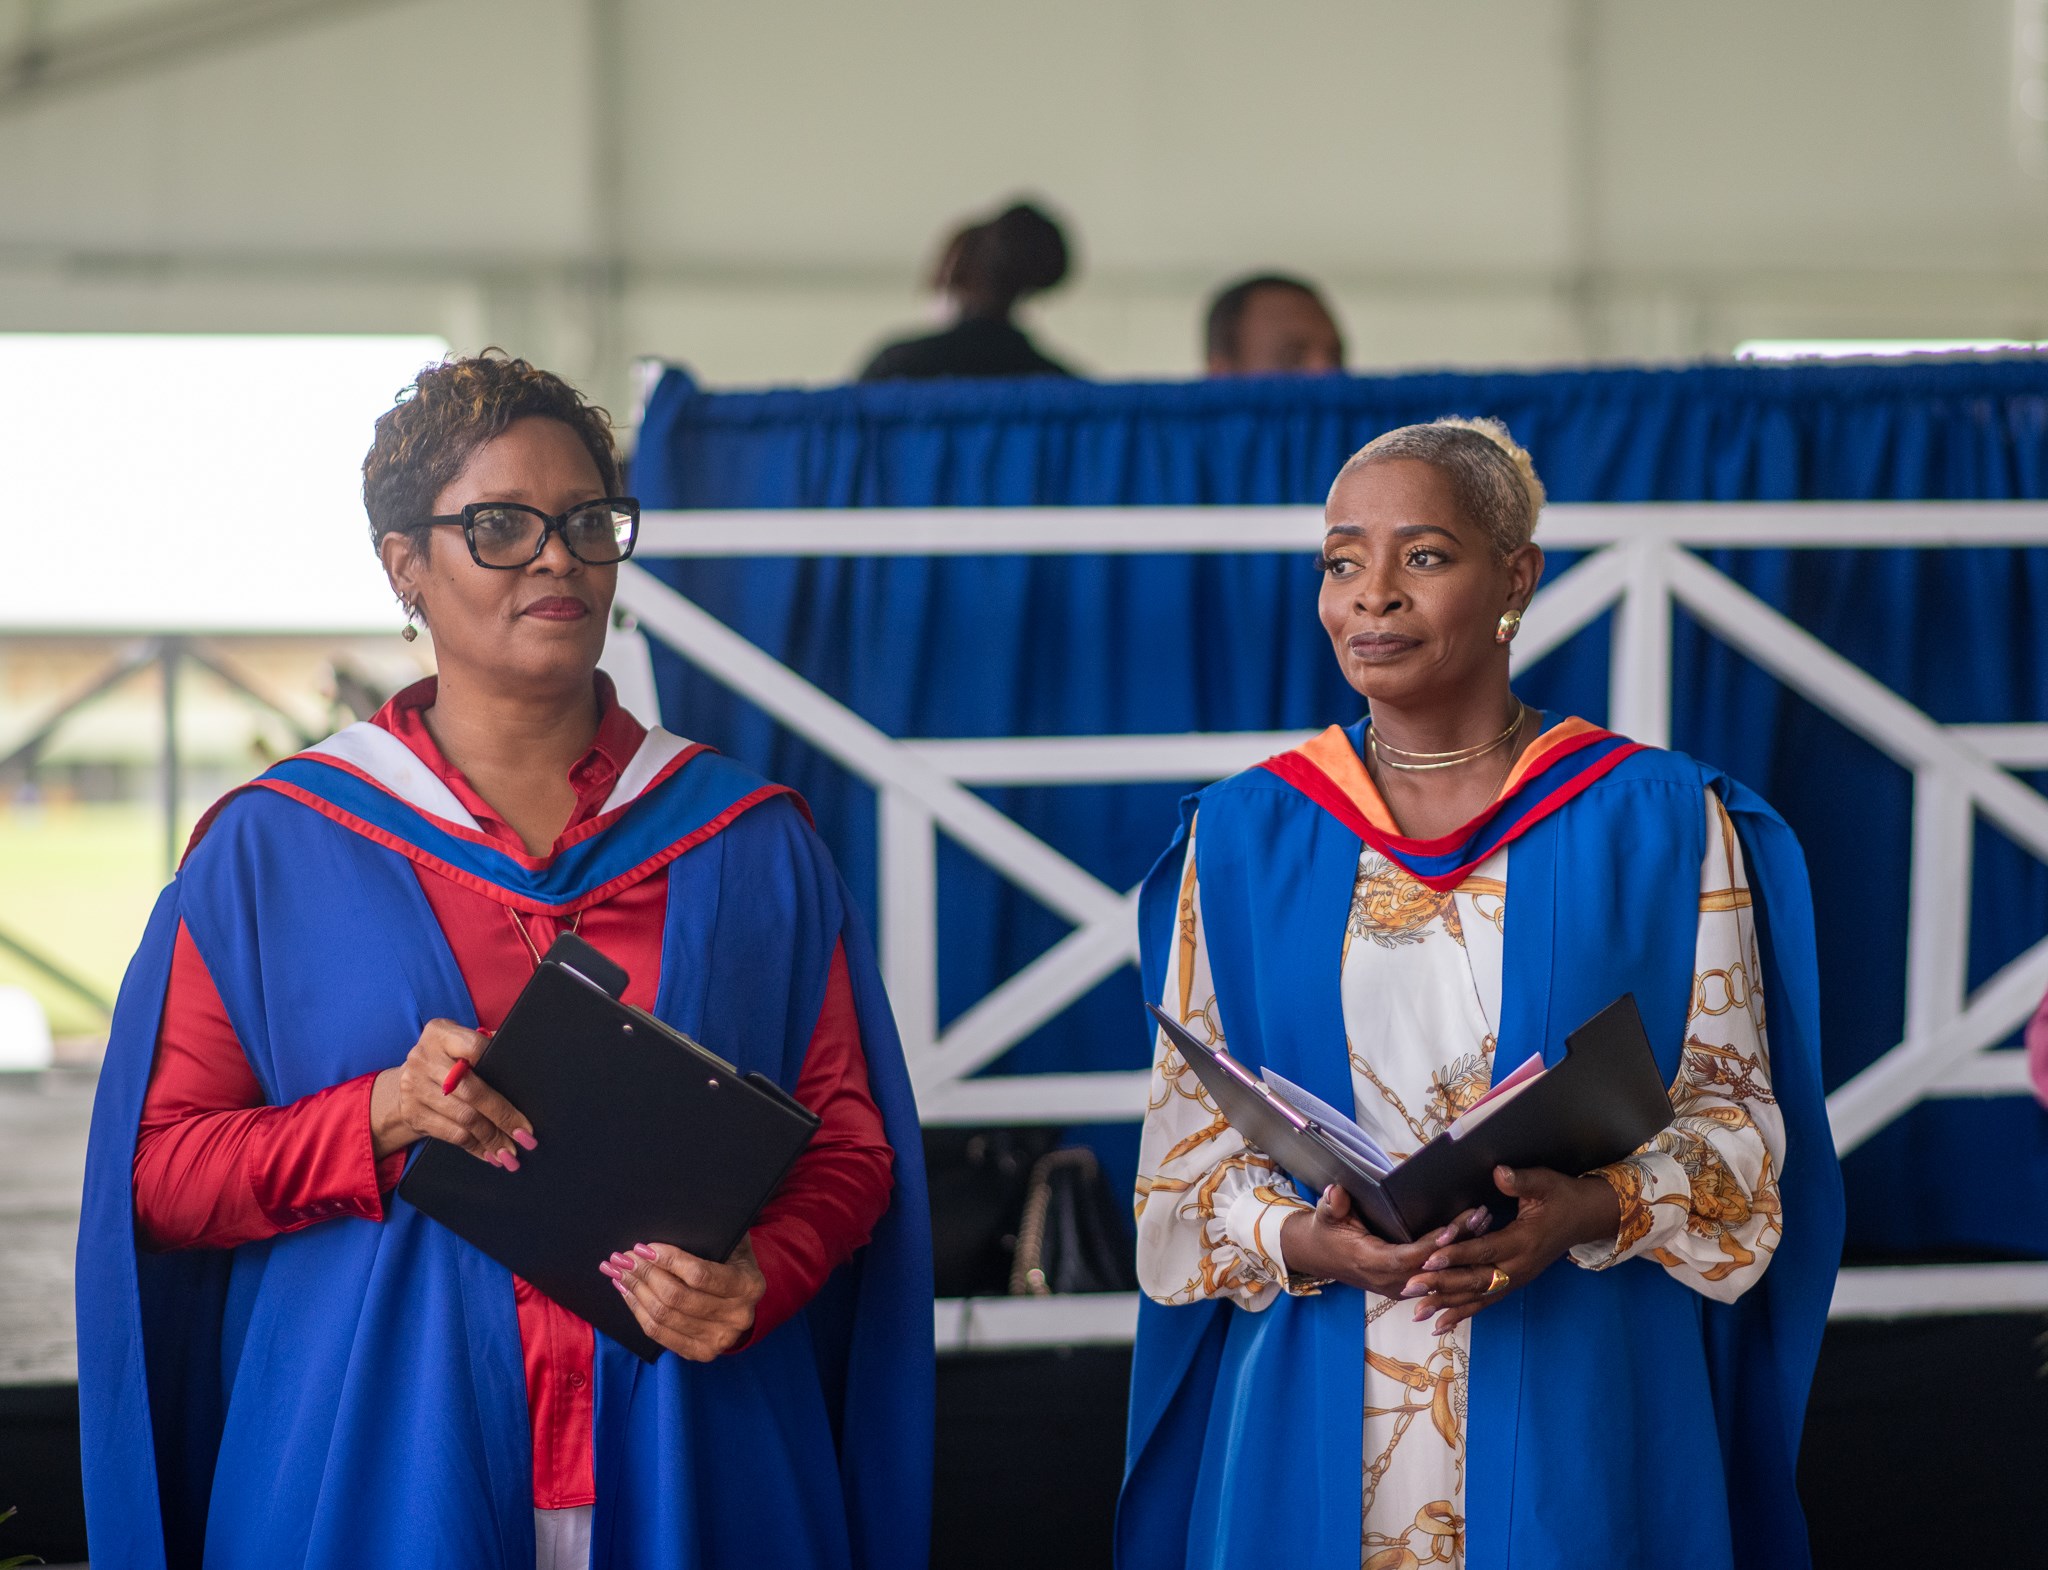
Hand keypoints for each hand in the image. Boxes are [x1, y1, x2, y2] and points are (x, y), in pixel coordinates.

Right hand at [368, 1019, 533, 1168]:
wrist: (407, 1081)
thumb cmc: (448, 1060)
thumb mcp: (461, 1044)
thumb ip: (488, 1048)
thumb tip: (526, 1066)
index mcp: (440, 1033)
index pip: (475, 1047)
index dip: (499, 1065)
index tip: (523, 1089)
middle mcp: (424, 1058)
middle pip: (472, 1091)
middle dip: (503, 1116)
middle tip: (526, 1135)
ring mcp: (415, 1087)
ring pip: (464, 1118)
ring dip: (492, 1138)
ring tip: (512, 1150)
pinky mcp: (413, 1113)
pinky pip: (451, 1135)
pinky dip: (476, 1147)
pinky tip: (491, 1153)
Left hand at [602, 1237, 766, 1361]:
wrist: (742, 1298)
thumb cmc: (732, 1262)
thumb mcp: (731, 1243)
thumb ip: (708, 1236)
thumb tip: (665, 1230)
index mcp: (749, 1285)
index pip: (699, 1275)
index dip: (668, 1260)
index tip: (644, 1248)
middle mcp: (738, 1316)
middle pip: (676, 1297)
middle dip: (644, 1274)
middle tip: (623, 1257)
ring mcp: (719, 1339)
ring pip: (664, 1316)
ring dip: (636, 1291)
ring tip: (620, 1272)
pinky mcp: (700, 1352)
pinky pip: (659, 1334)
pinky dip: (638, 1311)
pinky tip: (628, 1293)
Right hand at [1278, 1184, 1494, 1297]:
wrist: (1320, 1256)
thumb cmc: (1326, 1232)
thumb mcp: (1325, 1216)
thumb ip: (1332, 1205)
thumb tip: (1336, 1192)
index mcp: (1370, 1263)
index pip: (1408, 1258)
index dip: (1432, 1246)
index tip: (1452, 1228)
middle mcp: (1390, 1281)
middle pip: (1432, 1267)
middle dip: (1459, 1244)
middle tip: (1481, 1216)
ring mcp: (1401, 1288)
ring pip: (1439, 1274)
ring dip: (1464, 1251)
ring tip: (1485, 1222)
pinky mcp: (1408, 1287)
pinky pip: (1437, 1278)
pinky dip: (1457, 1261)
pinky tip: (1475, 1240)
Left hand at [1406, 1165, 1621, 1332]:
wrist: (1586, 1218)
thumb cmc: (1562, 1196)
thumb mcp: (1545, 1182)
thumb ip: (1521, 1181)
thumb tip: (1499, 1173)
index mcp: (1524, 1241)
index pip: (1485, 1251)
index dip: (1457, 1254)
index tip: (1429, 1259)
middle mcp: (1520, 1266)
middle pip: (1476, 1280)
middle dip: (1441, 1285)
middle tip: (1409, 1287)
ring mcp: (1517, 1278)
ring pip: (1478, 1296)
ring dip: (1446, 1305)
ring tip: (1417, 1313)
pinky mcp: (1514, 1283)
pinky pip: (1486, 1302)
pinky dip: (1463, 1313)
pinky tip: (1441, 1324)